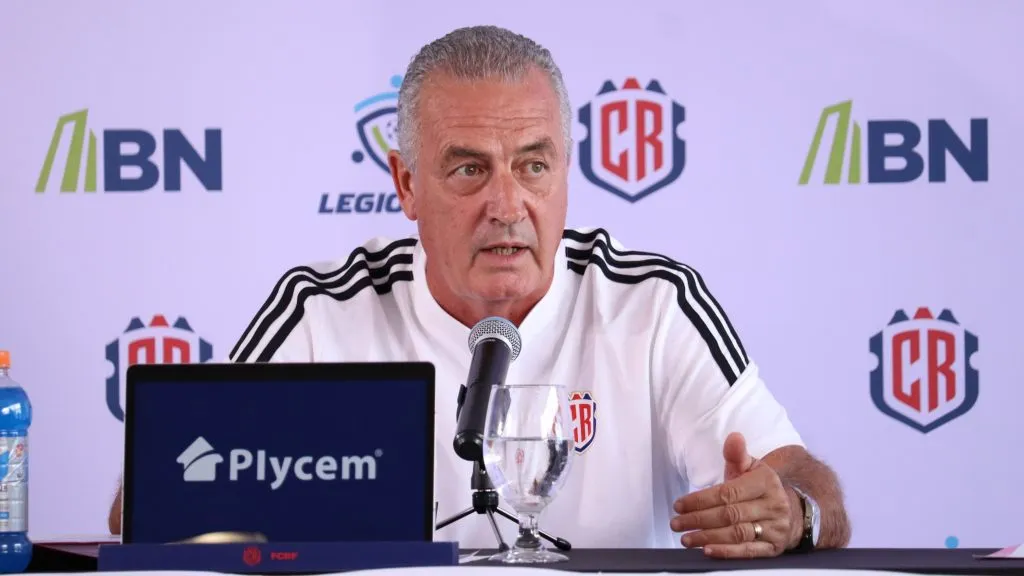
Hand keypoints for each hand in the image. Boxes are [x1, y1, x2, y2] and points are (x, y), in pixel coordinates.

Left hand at [670, 432, 801, 558]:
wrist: (790, 511)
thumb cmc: (759, 488)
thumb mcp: (751, 468)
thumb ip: (736, 454)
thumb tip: (733, 437)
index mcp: (765, 482)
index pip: (728, 493)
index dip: (701, 500)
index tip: (679, 505)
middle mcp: (773, 505)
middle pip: (729, 515)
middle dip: (698, 519)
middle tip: (676, 523)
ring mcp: (775, 528)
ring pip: (737, 534)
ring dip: (707, 538)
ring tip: (685, 538)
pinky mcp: (774, 548)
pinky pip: (748, 551)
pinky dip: (726, 552)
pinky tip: (707, 551)